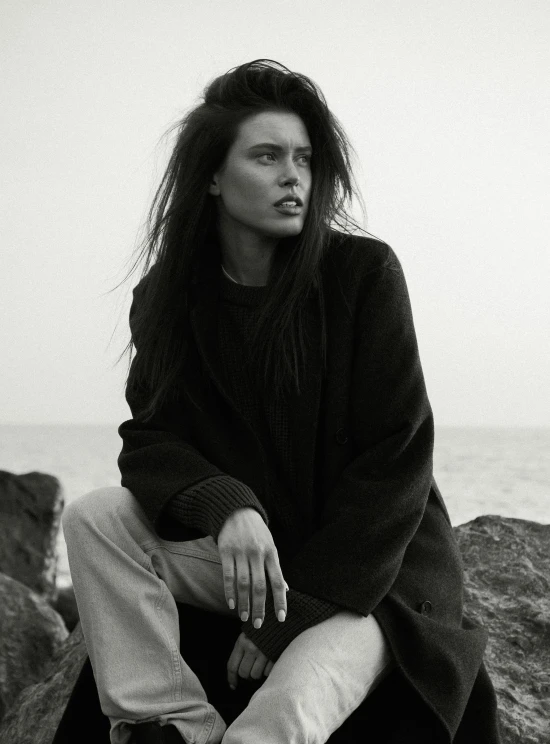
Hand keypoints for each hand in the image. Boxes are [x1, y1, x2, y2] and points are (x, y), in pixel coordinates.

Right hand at [217, 507, 287, 627]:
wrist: (237, 511)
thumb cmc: (257, 533)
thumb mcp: (270, 546)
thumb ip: (276, 568)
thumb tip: (286, 590)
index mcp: (272, 553)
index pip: (278, 581)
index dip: (280, 601)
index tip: (281, 618)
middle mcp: (257, 553)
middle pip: (260, 586)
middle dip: (260, 607)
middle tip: (258, 624)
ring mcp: (241, 552)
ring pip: (243, 583)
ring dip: (244, 603)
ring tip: (244, 617)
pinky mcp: (226, 551)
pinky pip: (228, 575)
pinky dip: (229, 591)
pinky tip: (231, 603)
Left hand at [227, 632, 273, 688]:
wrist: (279, 620)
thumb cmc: (261, 628)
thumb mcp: (247, 634)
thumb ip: (241, 649)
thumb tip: (236, 672)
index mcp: (242, 642)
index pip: (232, 666)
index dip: (231, 678)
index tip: (233, 686)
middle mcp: (251, 648)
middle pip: (244, 673)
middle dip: (247, 675)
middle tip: (251, 670)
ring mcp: (264, 653)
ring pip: (255, 675)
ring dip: (257, 673)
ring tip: (261, 665)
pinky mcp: (275, 656)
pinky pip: (268, 672)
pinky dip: (268, 670)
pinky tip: (269, 662)